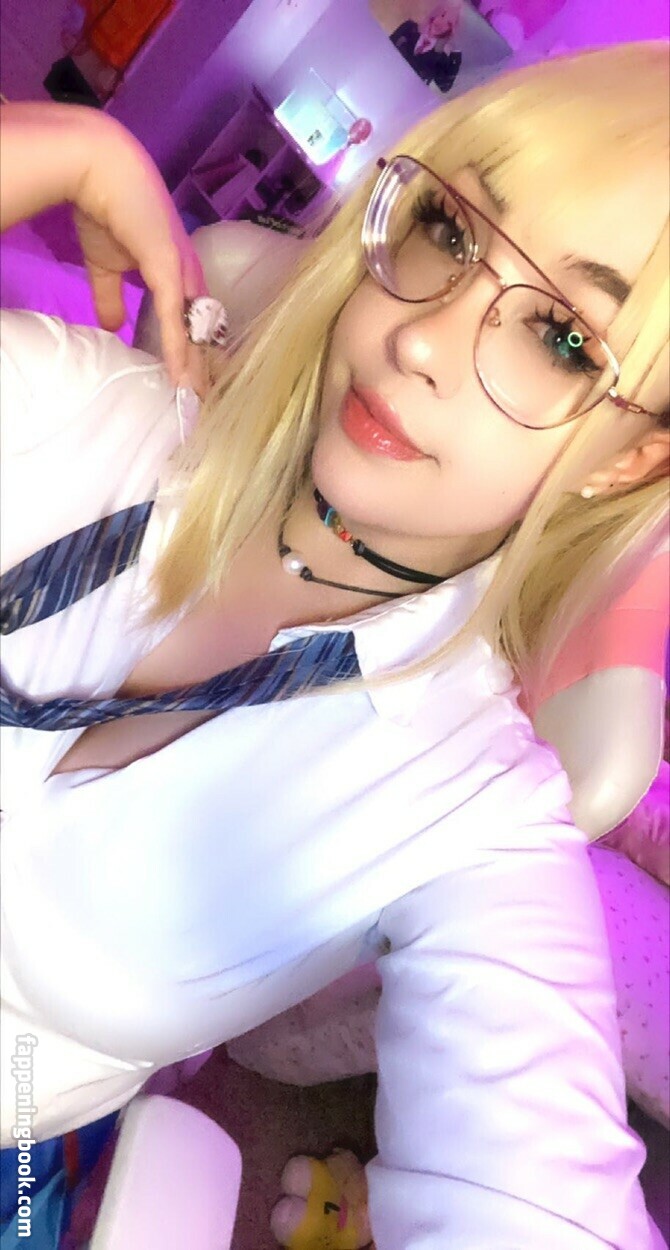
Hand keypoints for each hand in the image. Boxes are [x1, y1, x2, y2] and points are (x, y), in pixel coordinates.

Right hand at [72, 113, 206, 387]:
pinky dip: (178, 350)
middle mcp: (190, 274)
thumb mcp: (107, 265)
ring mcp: (184, 272)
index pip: (196, 320)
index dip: (198, 351)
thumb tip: (111, 328)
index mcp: (181, 272)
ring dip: (197, 368)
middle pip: (205, 331)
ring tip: (200, 401)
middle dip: (208, 368)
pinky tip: (181, 377)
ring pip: (196, 330)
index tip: (198, 383)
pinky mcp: (170, 270)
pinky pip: (176, 320)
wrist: (101, 170)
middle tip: (209, 403)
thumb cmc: (107, 210)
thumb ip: (111, 298)